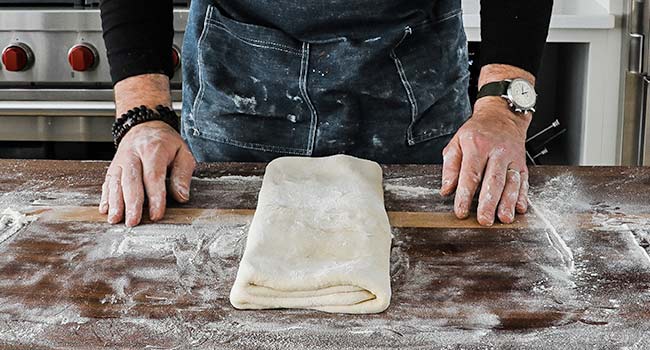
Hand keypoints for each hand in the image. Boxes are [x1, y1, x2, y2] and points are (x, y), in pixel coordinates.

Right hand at [99, 121, 196, 225]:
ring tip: (115, 219)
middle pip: (131, 181)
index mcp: (153, 150)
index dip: (155, 197)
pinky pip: (107, 181)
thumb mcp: (183, 152)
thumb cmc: (166, 143)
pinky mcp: (112, 166)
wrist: (145, 125)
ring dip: (114, 202)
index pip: (153, 176)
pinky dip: (105, 196)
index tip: (156, 215)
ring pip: (115, 182)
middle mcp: (133, 154)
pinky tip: (105, 209)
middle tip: (133, 222)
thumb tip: (182, 196)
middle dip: (131, 203)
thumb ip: (182, 174)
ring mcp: (120, 160)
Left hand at [440, 97, 529, 225]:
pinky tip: (520, 208)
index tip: (461, 211)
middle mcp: (497, 152)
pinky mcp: (522, 163)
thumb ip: (450, 166)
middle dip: (489, 203)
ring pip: (511, 182)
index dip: (465, 195)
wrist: (502, 116)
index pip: (470, 174)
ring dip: (508, 202)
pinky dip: (523, 196)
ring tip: (504, 218)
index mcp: (477, 146)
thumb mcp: (457, 142)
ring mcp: (512, 158)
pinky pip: (524, 180)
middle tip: (484, 220)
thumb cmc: (477, 131)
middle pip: (493, 180)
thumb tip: (446, 189)